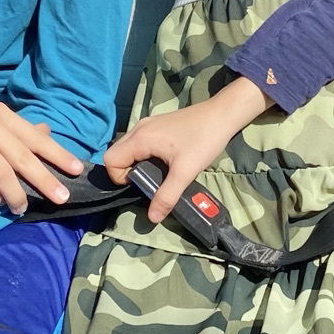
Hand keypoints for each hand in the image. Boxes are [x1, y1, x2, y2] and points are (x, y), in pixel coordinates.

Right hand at [0, 101, 83, 211]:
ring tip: (21, 208)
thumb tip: (47, 132)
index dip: (56, 154)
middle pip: (23, 156)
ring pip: (3, 173)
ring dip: (16, 195)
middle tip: (61, 197)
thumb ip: (13, 130)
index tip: (76, 169)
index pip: (33, 136)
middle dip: (45, 179)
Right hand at [104, 76, 266, 221]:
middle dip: (126, 172)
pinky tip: (163, 161)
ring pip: (127, 148)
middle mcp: (139, 128)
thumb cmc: (203, 140)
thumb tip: (153, 217)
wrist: (222, 115)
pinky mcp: (156, 125)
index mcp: (141, 138)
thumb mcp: (185, 172)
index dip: (120, 177)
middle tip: (148, 181)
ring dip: (135, 163)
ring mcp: (147, 124)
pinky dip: (142, 155)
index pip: (111, 160)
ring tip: (157, 173)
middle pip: (116, 153)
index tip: (141, 184)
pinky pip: (138, 142)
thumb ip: (167, 196)